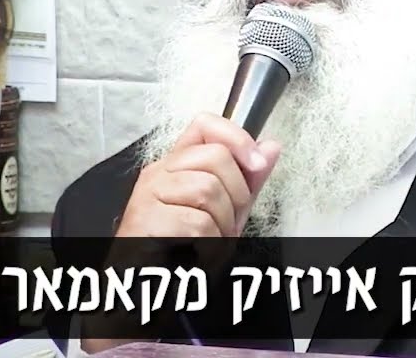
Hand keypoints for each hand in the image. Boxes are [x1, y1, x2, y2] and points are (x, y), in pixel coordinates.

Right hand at [115, 112, 279, 239]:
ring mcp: (149, 194)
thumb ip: (247, 180)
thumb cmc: (182, 254)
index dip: (236, 138)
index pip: (205, 125)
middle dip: (235, 195)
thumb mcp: (226, 212)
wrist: (149, 291)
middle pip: (215, 156)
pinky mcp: (145, 219)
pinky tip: (198, 254)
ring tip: (209, 242)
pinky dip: (208, 245)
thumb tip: (271, 147)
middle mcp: (160, 173)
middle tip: (225, 223)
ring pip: (207, 189)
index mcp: (177, 166)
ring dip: (221, 225)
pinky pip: (196, 223)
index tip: (257, 164)